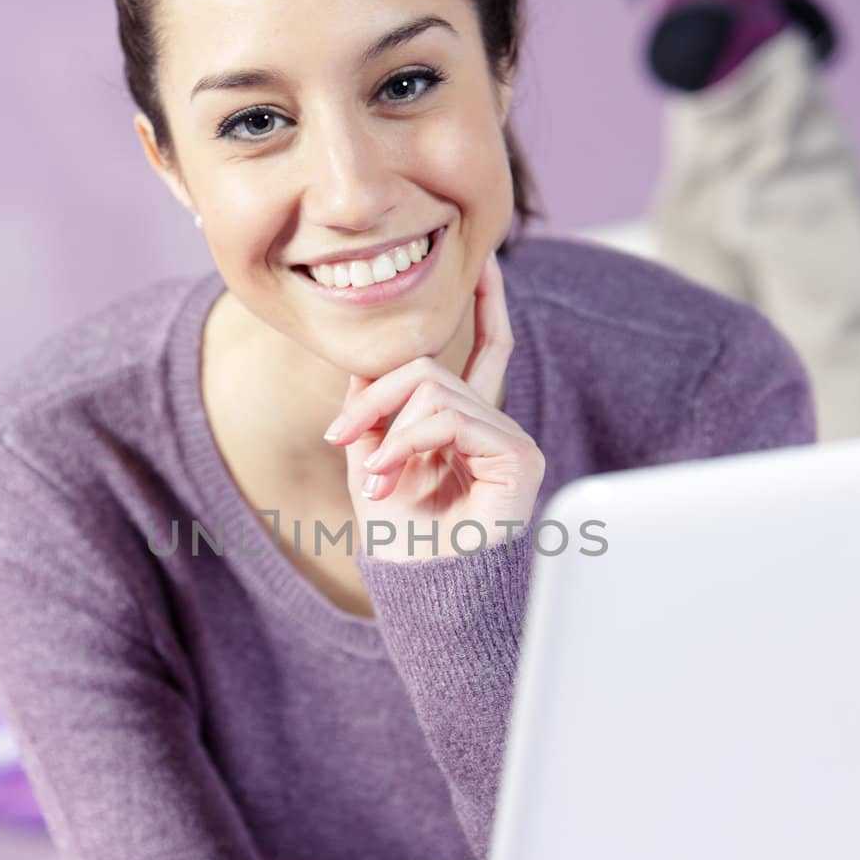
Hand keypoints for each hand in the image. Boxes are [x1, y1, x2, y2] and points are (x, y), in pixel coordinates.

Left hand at [323, 252, 545, 561]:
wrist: (419, 592)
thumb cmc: (400, 541)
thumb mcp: (370, 460)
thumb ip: (372, 409)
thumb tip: (364, 361)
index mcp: (469, 426)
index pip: (487, 351)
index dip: (488, 306)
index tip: (487, 268)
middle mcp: (496, 427)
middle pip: (431, 367)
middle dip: (375, 396)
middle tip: (339, 436)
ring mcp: (511, 440)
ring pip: (435, 389)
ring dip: (387, 430)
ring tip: (374, 475)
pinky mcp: (519, 457)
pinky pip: (452, 415)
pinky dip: (408, 440)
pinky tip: (392, 475)